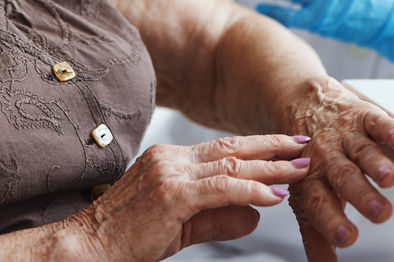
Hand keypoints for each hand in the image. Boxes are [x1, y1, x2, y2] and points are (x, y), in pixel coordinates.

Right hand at [67, 134, 311, 260]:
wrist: (89, 246)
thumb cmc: (127, 239)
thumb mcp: (181, 226)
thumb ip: (218, 219)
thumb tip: (255, 216)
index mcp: (169, 159)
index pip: (222, 148)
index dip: (257, 147)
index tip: (287, 147)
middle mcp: (170, 158)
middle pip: (231, 147)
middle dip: (272, 147)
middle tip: (304, 146)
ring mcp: (170, 173)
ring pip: (231, 164)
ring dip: (271, 167)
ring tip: (300, 171)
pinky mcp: (172, 194)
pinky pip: (221, 189)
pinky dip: (251, 190)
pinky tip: (273, 195)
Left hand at [282, 76, 393, 259]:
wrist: (302, 105)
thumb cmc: (310, 159)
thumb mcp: (308, 197)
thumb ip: (317, 234)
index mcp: (312, 182)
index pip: (321, 205)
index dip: (333, 222)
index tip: (347, 238)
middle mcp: (327, 159)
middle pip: (344, 177)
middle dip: (362, 195)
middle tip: (379, 212)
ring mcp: (345, 137)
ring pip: (362, 150)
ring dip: (376, 164)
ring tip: (390, 178)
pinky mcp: (361, 116)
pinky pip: (375, 120)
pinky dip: (387, 127)